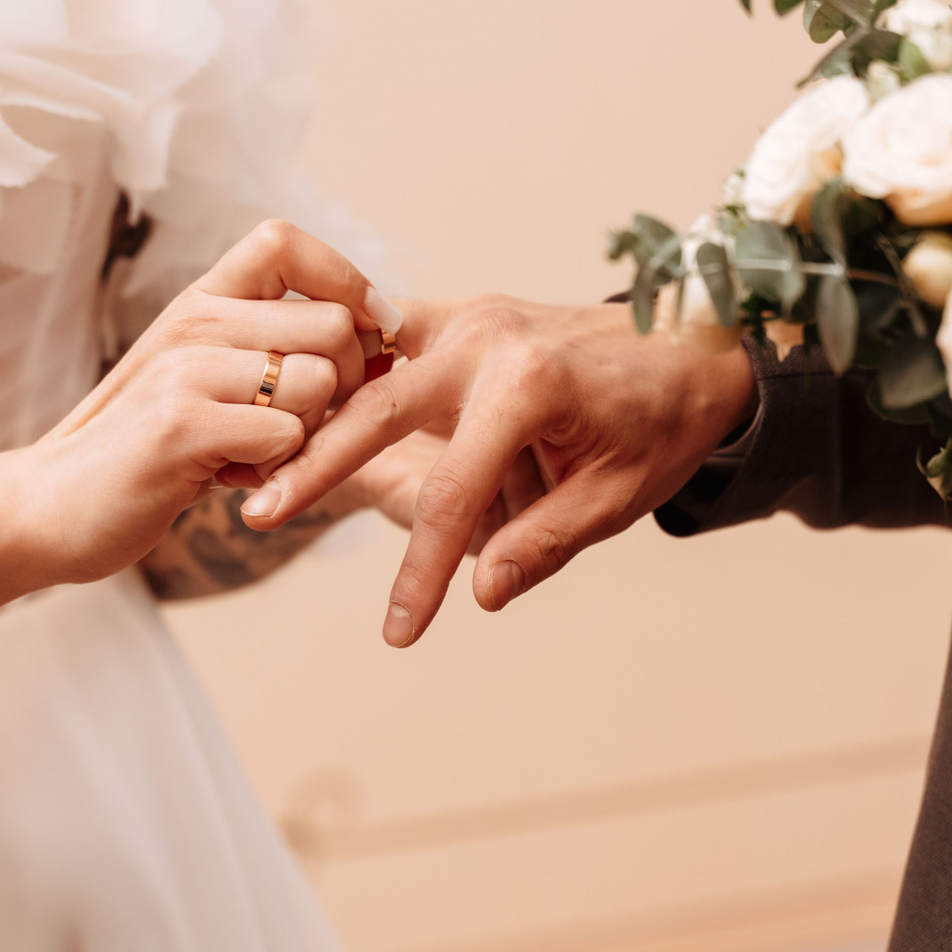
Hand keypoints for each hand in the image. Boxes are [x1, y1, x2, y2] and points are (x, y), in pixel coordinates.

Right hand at [7, 221, 398, 586]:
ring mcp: (186, 370)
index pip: (286, 241)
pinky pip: (286, 436)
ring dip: (311, 435)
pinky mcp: (182, 427)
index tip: (369, 333)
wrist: (48, 507)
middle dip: (350, 386)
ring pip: (320, 384)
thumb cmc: (145, 450)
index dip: (347, 281)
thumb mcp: (201, 377)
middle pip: (334, 326)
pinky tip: (234, 480)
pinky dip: (280, 471)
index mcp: (200, 301)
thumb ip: (266, 346)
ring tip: (258, 455)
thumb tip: (377, 335)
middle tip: (305, 426)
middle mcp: (194, 321)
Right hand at [240, 296, 754, 645]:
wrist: (694, 342)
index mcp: (530, 387)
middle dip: (315, 465)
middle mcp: (487, 340)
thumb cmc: (662, 424)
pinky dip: (344, 374)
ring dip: (314, 413)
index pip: (453, 497)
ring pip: (368, 367)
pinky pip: (384, 341)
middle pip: (376, 410)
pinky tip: (298, 411)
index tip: (399, 634)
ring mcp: (468, 318)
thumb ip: (544, 544)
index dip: (420, 573)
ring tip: (257, 464)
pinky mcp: (459, 316)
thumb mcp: (618, 498)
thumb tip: (481, 592)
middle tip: (256, 515)